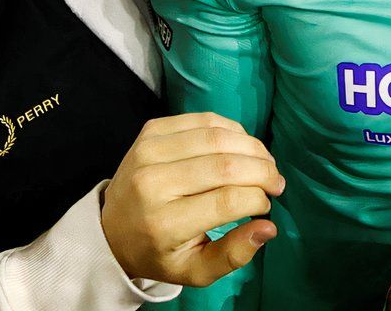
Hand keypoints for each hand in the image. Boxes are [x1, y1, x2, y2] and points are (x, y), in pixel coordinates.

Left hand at [101, 113, 284, 287]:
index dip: (258, 199)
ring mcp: (148, 151)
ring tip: (265, 163)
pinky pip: (202, 119)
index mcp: (163, 223)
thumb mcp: (194, 271)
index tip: (267, 206)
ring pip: (216, 137)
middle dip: (262, 171)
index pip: (226, 201)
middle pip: (224, 165)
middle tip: (276, 182)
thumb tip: (268, 227)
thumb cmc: (159, 252)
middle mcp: (152, 183)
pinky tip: (241, 146)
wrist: (113, 228)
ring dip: (252, 147)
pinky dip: (231, 130)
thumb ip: (233, 255)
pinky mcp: (150, 131)